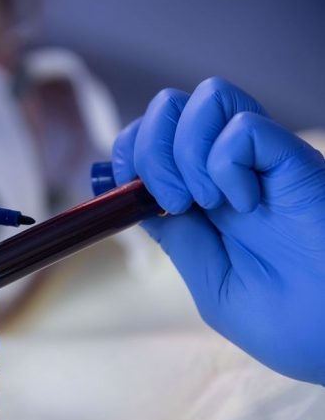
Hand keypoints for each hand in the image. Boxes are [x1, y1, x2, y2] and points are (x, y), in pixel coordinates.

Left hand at [112, 77, 324, 383]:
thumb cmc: (289, 323)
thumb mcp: (211, 283)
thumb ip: (177, 238)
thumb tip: (137, 200)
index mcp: (204, 198)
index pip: (151, 139)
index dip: (128, 151)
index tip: (125, 186)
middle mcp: (229, 170)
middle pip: (169, 107)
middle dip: (147, 147)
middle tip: (170, 200)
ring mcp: (261, 162)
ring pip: (206, 97)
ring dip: (183, 149)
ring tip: (205, 201)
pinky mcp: (293, 160)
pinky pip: (243, 127)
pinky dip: (226, 162)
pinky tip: (245, 201)